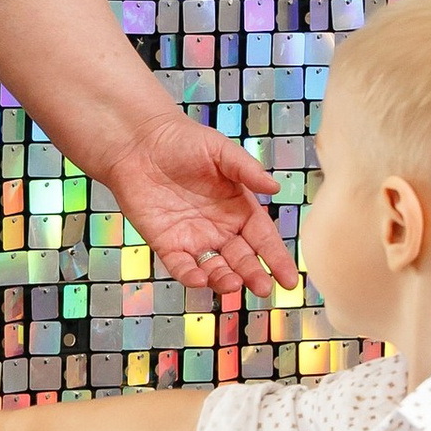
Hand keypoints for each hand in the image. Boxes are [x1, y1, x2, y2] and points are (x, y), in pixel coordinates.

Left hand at [96, 113, 296, 296]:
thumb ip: (246, 169)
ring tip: (233, 284)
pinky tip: (199, 279)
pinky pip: (180, 266)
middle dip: (253, 275)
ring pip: (214, 268)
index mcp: (239, 209)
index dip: (277, 259)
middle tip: (263, 289)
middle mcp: (220, 229)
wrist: (140, 142)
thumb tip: (276, 186)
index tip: (290, 280)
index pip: (263, 239)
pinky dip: (190, 276)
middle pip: (242, 259)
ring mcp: (193, 239)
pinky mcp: (166, 243)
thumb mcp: (220, 150)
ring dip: (224, 280)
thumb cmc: (183, 141)